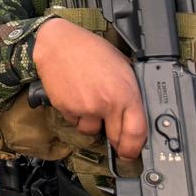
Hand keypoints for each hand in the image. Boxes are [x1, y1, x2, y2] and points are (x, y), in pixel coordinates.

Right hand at [33, 17, 145, 158]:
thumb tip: (136, 111)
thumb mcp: (122, 66)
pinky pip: (74, 120)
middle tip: (112, 134)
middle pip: (115, 137)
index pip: (136, 132)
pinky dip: (75, 114)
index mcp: (126, 93)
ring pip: (91, 130)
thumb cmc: (90, 50)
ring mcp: (85, 108)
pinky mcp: (66, 108)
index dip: (135, 147)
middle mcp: (106, 104)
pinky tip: (75, 96)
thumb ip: (129, 91)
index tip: (131, 152)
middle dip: (115, 140)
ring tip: (88, 102)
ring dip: (92, 123)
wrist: (58, 43)